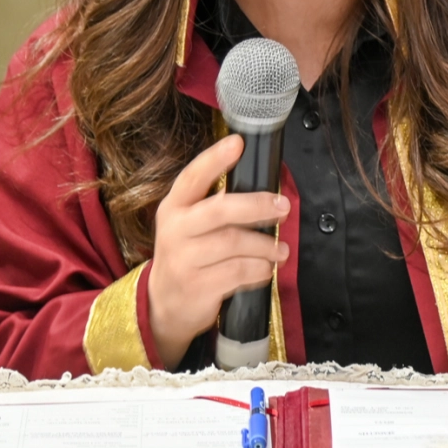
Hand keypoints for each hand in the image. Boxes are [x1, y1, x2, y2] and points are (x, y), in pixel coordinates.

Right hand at [146, 134, 289, 366]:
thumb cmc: (187, 256)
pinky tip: (266, 268)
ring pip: (234, 243)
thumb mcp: (188, 226)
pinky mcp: (198, 287)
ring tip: (280, 249)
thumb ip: (214, 207)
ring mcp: (184, 260)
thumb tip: (264, 191)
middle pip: (220, 210)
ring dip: (265, 245)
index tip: (238, 143)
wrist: (164, 304)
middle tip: (283, 207)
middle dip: (257, 205)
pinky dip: (260, 269)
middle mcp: (175, 230)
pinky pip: (238, 272)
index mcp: (173, 208)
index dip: (215, 159)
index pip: (192, 177)